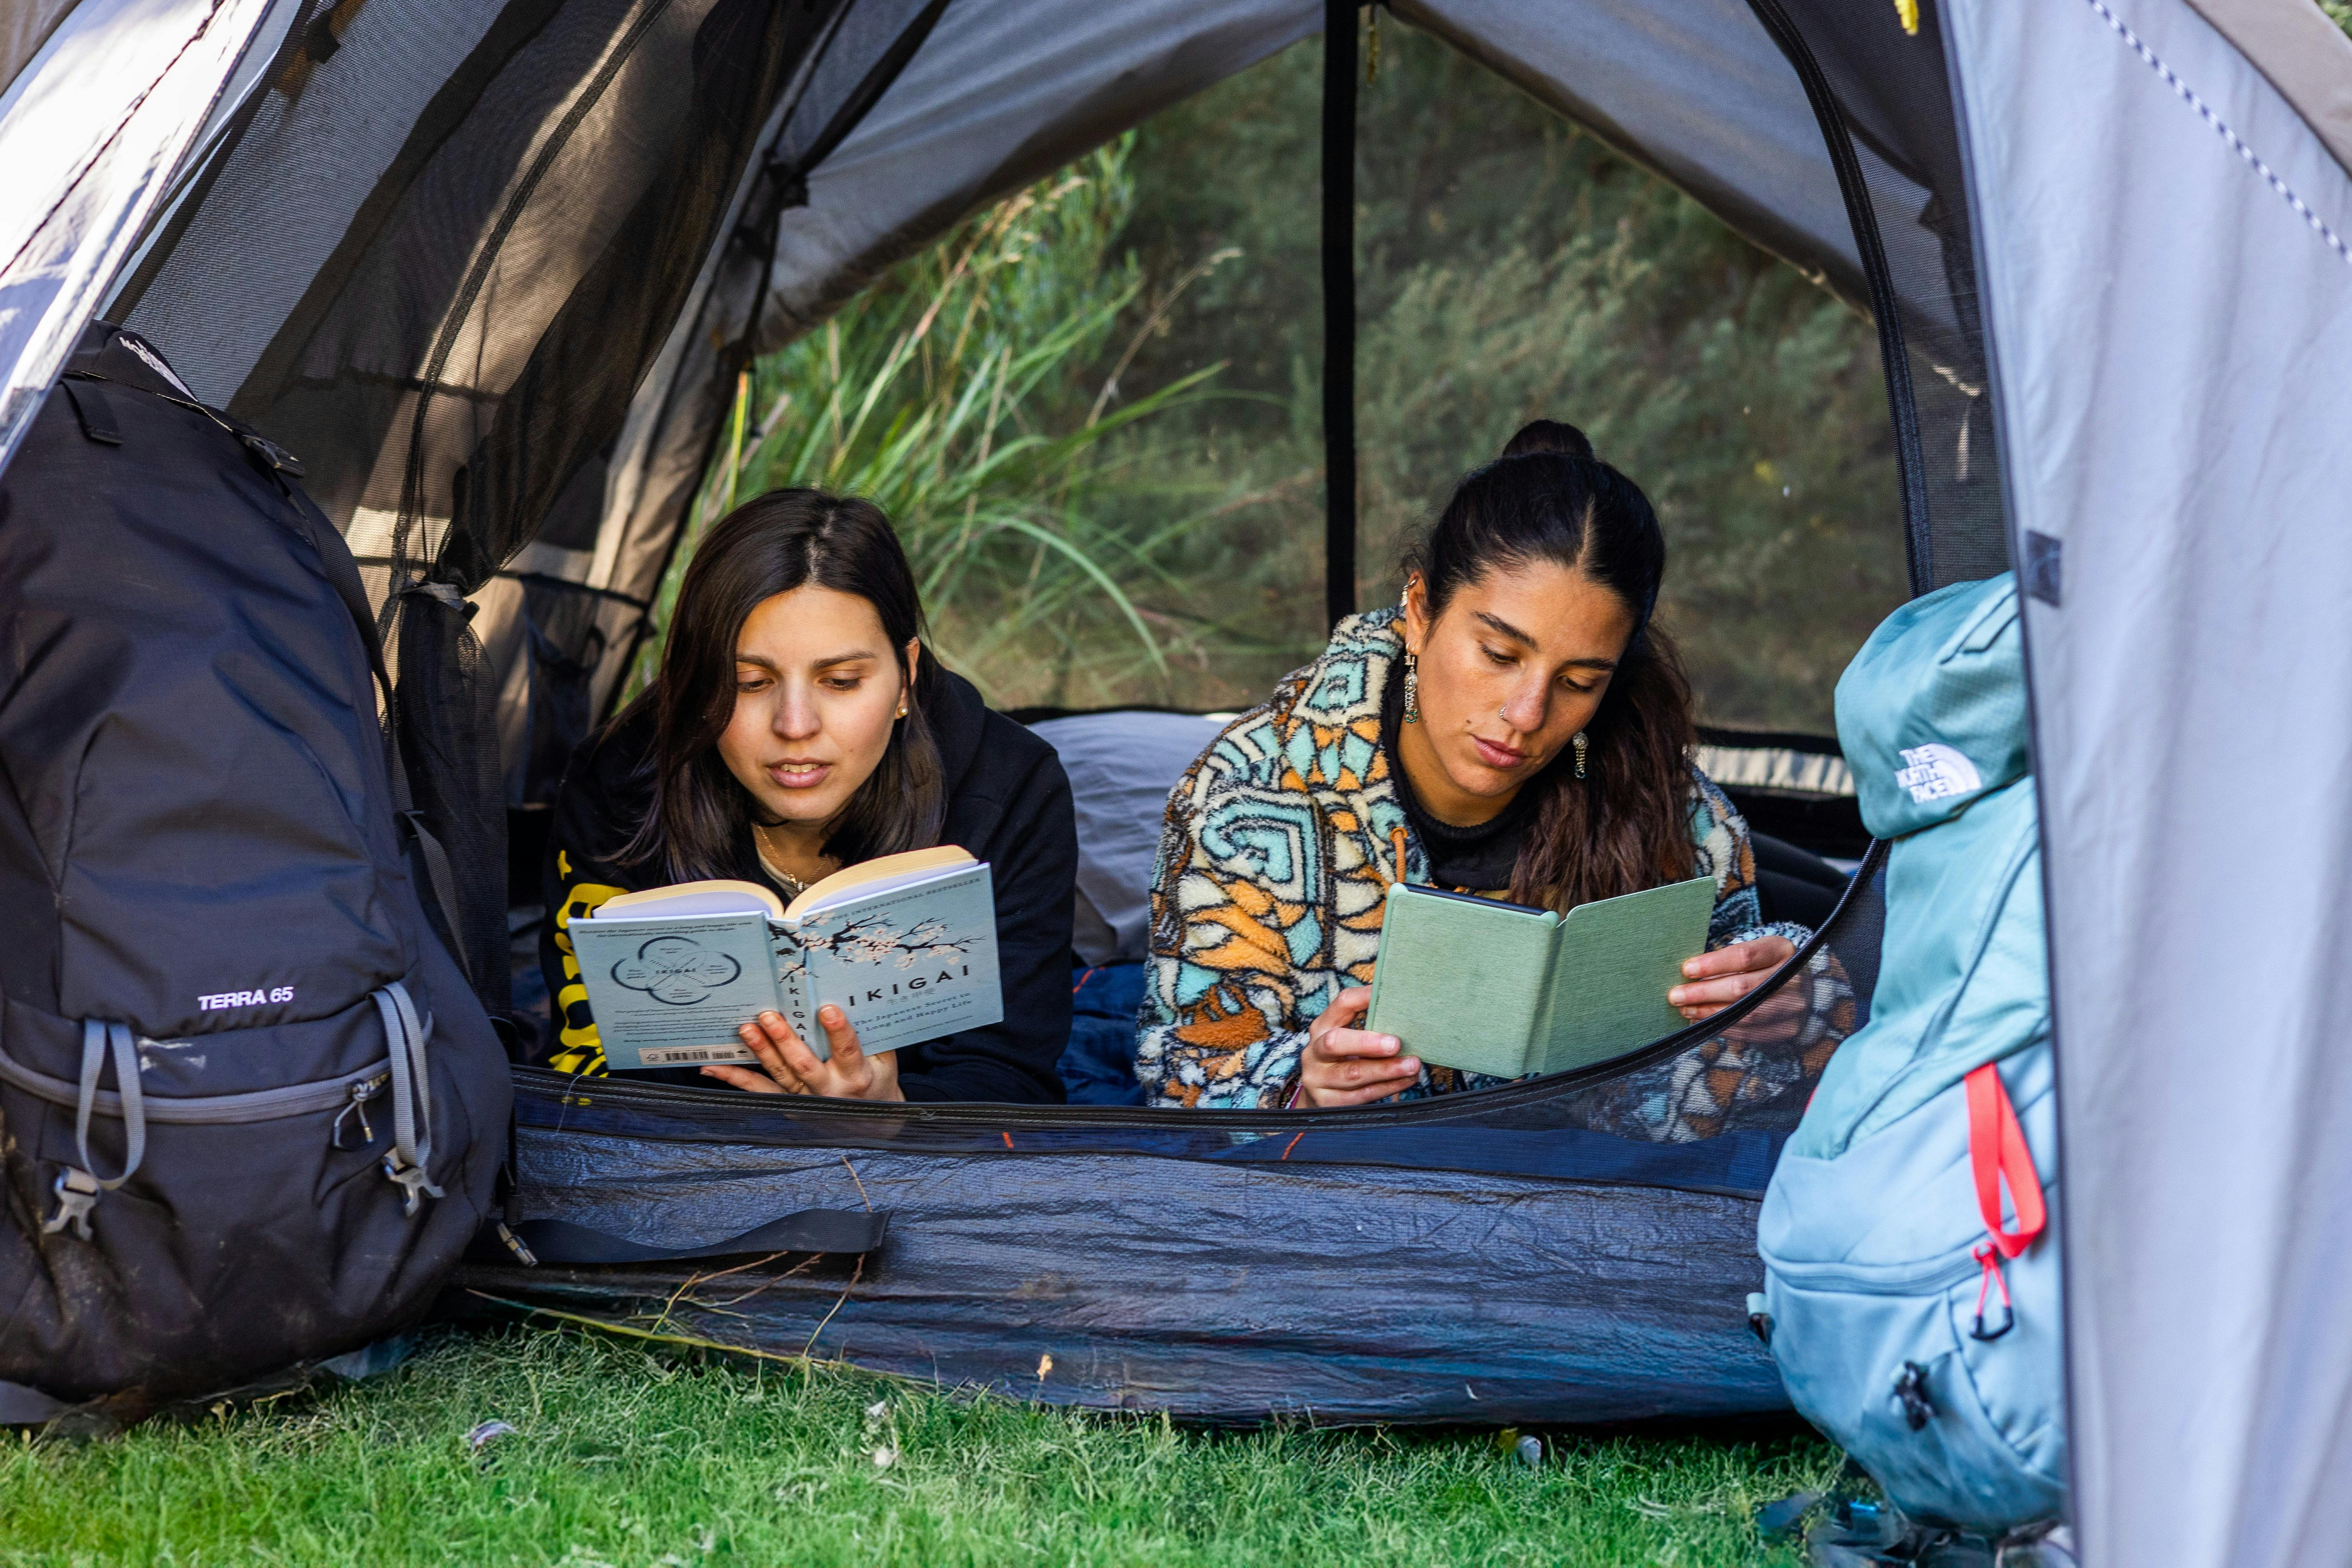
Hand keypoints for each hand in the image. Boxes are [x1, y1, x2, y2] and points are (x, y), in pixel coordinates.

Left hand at [702, 1006, 902, 1101]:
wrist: (870, 1124)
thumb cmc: (877, 1082)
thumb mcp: (885, 1061)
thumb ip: (873, 1034)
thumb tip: (860, 996)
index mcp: (856, 1075)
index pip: (847, 1051)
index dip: (838, 1031)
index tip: (827, 1009)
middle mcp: (828, 1090)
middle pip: (804, 1064)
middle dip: (785, 1040)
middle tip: (770, 1016)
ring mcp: (805, 1099)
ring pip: (779, 1073)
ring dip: (761, 1051)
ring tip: (746, 1029)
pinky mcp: (787, 1104)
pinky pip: (759, 1090)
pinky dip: (735, 1079)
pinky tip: (712, 1068)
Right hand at [1294, 985, 1421, 1108]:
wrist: (1320, 1097)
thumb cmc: (1344, 1060)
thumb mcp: (1349, 1039)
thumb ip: (1370, 1025)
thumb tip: (1405, 1007)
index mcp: (1322, 1027)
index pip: (1342, 1004)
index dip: (1365, 997)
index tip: (1392, 996)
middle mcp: (1314, 1052)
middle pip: (1335, 1042)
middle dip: (1368, 1043)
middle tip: (1396, 1044)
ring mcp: (1317, 1079)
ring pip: (1352, 1073)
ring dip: (1386, 1070)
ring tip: (1412, 1065)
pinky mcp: (1327, 1103)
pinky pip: (1361, 1096)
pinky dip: (1387, 1088)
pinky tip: (1405, 1080)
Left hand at [1667, 935, 1796, 1021]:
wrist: (1805, 990)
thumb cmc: (1767, 967)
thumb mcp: (1755, 953)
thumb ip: (1727, 961)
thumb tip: (1687, 974)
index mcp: (1782, 950)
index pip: (1744, 956)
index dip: (1713, 964)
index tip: (1686, 970)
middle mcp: (1792, 978)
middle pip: (1741, 987)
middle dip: (1703, 993)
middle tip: (1675, 995)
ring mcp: (1793, 1005)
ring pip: (1744, 1013)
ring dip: (1709, 1013)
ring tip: (1685, 1011)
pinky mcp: (1788, 1028)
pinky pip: (1750, 1032)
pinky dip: (1723, 1028)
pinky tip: (1703, 1023)